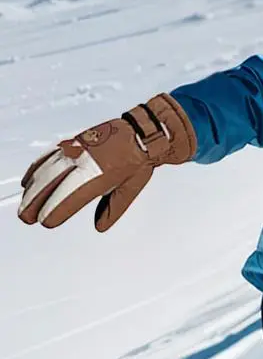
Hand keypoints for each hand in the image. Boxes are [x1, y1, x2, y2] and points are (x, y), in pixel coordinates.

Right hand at [18, 93, 195, 231]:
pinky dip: (37, 169)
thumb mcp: (130, 188)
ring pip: (46, 169)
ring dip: (32, 188)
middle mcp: (84, 160)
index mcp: (100, 174)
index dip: (56, 210)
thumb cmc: (138, 160)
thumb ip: (113, 209)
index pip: (71, 196)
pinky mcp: (72, 142)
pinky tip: (29, 180)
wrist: (141, 131)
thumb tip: (99, 226)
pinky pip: (49, 156)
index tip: (46, 222)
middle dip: (36, 202)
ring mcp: (76, 149)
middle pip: (52, 182)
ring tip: (25, 205)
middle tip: (27, 218)